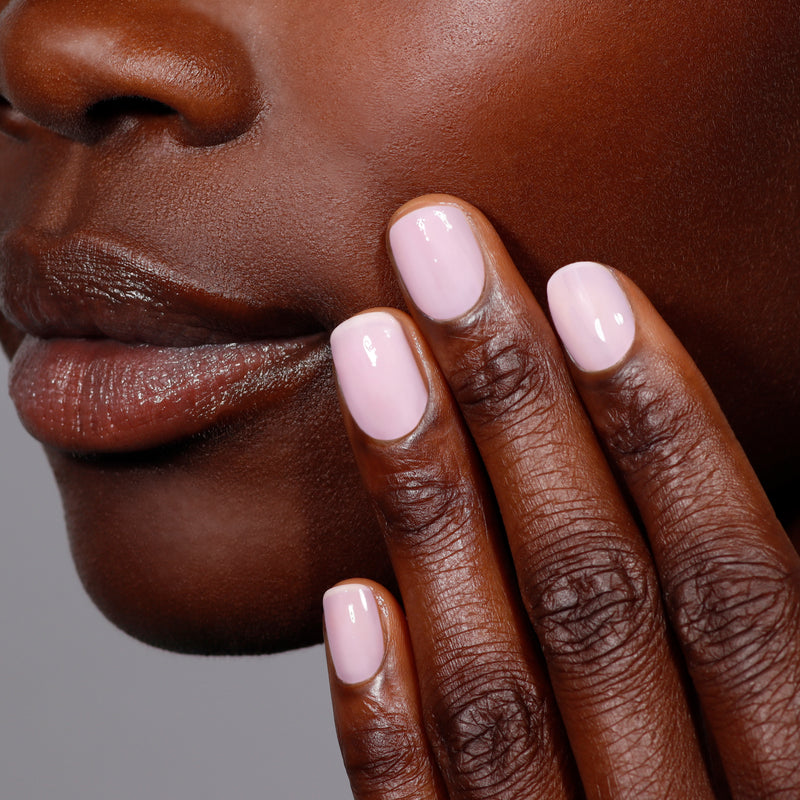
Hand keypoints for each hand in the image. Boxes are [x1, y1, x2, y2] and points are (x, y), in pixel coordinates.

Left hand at [322, 195, 799, 798]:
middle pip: (597, 594)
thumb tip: (761, 491)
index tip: (585, 288)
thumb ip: (771, 635)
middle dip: (516, 406)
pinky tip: (347, 601)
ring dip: (429, 506)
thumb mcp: (794, 728)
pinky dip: (386, 726)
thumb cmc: (759, 795)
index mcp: (798, 776)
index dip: (667, 423)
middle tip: (436, 253)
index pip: (740, 580)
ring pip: (494, 687)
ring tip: (368, 353)